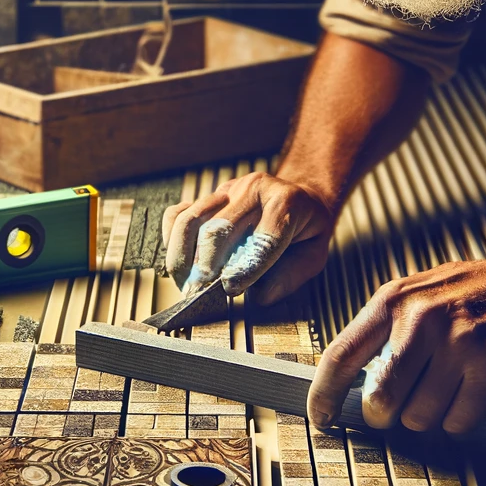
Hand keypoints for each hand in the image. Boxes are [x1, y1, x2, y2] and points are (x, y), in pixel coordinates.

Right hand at [161, 171, 337, 306]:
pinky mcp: (209, 196)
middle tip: (200, 292)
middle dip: (206, 265)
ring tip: (184, 282)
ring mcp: (228, 190)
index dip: (245, 268)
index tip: (231, 289)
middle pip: (218, 229)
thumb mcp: (314, 255)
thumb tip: (259, 295)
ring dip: (182, 256)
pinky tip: (178, 258)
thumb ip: (290, 276)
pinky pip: (178, 214)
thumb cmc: (305, 229)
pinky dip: (171, 238)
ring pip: (191, 220)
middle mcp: (254, 190)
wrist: (299, 196)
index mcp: (286, 203)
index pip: (262, 239)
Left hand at [305, 256, 485, 435]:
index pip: (342, 356)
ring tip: (447, 385)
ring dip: (429, 415)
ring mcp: (460, 344)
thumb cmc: (465, 299)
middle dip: (386, 415)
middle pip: (381, 400)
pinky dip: (460, 418)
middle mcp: (422, 319)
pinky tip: (471, 389)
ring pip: (419, 417)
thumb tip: (342, 391)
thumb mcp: (412, 298)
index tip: (320, 420)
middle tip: (399, 406)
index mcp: (393, 302)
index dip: (323, 395)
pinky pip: (457, 423)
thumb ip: (379, 336)